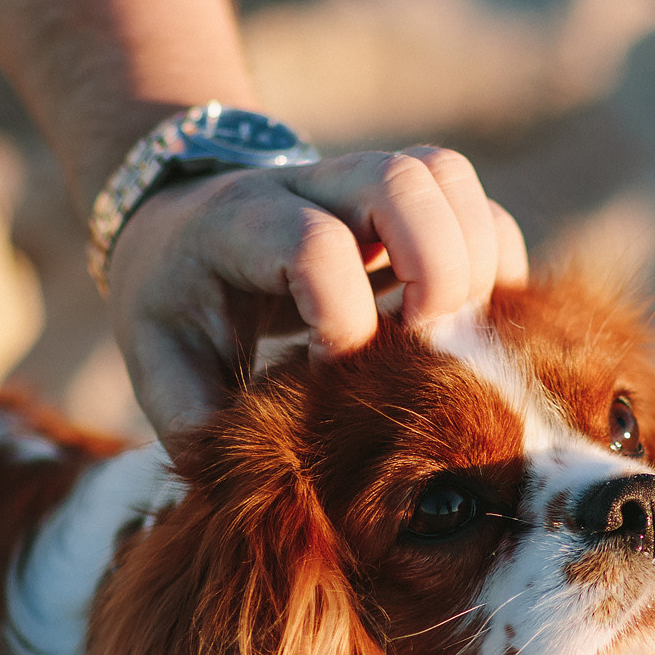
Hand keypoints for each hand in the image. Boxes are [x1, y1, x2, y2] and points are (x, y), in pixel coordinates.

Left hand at [101, 145, 530, 438]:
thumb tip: (260, 478)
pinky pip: (473, 204)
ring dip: (472, 258)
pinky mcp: (406, 199)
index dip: (341, 324)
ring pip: (446, 176)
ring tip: (453, 332)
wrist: (180, 230)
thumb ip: (199, 424)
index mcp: (240, 225)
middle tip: (422, 344)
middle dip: (434, 271)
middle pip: (401, 181)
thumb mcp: (162, 366)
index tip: (326, 377)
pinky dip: (493, 260)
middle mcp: (307, 185)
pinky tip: (469, 322)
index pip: (316, 248)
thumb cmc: (176, 307)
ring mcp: (361, 182)